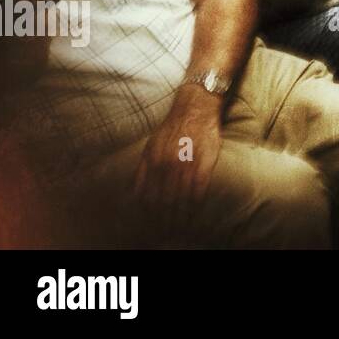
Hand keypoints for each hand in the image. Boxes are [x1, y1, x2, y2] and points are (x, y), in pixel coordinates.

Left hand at [133, 89, 222, 225]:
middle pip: (164, 201)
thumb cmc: (171, 128)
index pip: (148, 198)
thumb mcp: (150, 146)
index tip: (150, 225)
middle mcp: (168, 164)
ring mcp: (187, 163)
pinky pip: (199, 188)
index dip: (149, 215)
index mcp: (153, 162)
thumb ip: (142, 170)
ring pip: (181, 198)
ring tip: (179, 227)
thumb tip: (134, 196)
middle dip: (164, 220)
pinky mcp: (205, 162)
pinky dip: (195, 203)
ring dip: (180, 216)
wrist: (195, 107)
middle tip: (165, 231)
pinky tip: (194, 211)